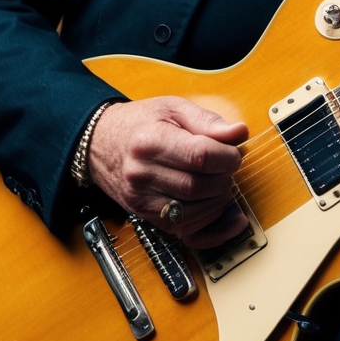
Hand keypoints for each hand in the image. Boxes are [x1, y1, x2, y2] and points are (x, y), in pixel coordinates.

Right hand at [88, 97, 248, 247]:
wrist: (101, 143)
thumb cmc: (140, 123)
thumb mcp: (173, 108)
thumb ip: (208, 121)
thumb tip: (239, 133)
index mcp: (150, 141)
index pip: (200, 157)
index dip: (227, 157)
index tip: (233, 152)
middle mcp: (142, 175)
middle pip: (198, 187)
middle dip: (224, 178)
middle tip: (228, 167)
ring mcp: (142, 200)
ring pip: (194, 214)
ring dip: (219, 201)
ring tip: (220, 182)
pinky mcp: (147, 217)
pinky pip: (186, 232)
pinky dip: (211, 225)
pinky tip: (225, 213)